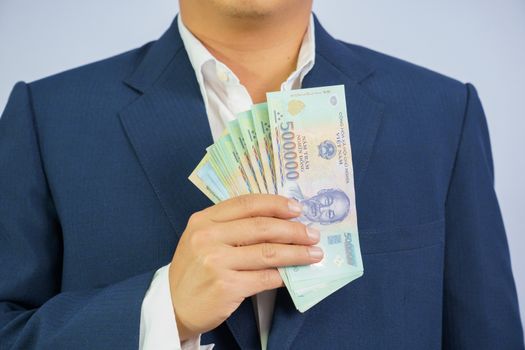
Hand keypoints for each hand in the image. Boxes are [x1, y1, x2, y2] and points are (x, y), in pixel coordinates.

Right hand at [168, 194, 322, 340]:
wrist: (173, 306)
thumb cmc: (194, 270)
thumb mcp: (202, 239)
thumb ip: (231, 227)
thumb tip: (278, 223)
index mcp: (204, 220)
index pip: (246, 204)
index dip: (275, 204)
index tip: (296, 209)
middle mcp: (208, 237)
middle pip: (261, 227)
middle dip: (293, 230)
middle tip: (312, 234)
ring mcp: (216, 262)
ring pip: (268, 253)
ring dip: (296, 253)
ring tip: (314, 253)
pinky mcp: (226, 286)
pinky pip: (265, 277)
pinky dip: (284, 275)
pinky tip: (295, 273)